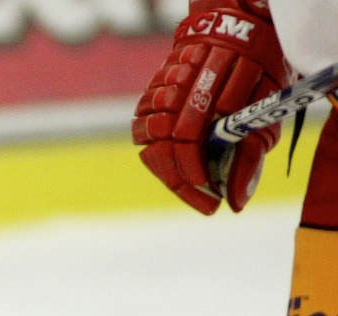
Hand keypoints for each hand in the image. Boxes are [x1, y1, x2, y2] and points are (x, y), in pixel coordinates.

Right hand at [131, 2, 287, 214]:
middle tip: (201, 199)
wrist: (234, 24)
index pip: (188, 147)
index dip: (195, 180)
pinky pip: (141, 118)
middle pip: (162, 147)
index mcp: (210, 94)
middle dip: (181, 180)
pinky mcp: (153, 84)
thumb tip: (237, 202)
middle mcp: (180, 90)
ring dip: (166, 160)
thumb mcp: (264, 113)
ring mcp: (163, 85)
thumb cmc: (257, 70)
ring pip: (145, 134)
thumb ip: (249, 156)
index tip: (212, 202)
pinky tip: (176, 149)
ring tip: (188, 173)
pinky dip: (154, 140)